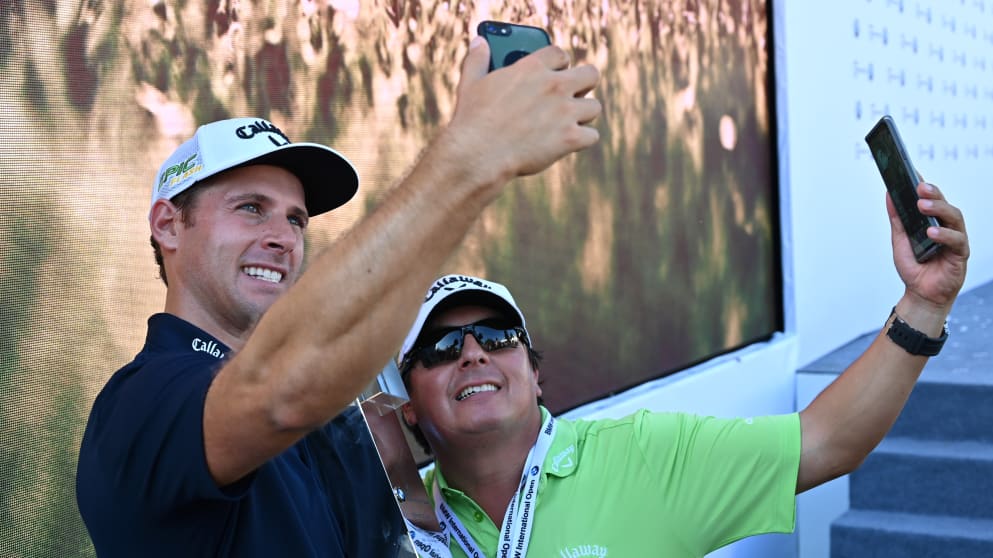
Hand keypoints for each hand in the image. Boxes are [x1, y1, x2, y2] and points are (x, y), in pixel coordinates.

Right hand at [443, 37, 601, 182]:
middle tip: (572, 96)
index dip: (559, 64)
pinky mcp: (570, 138)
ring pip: (594, 107)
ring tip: (569, 122)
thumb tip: (479, 43)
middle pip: (591, 74)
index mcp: (533, 68)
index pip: (560, 54)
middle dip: (584, 85)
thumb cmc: (472, 120)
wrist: (478, 154)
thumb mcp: (470, 83)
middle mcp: (555, 86)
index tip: (556, 72)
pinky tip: (570, 143)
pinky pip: (592, 135)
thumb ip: (478, 59)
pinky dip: (582, 140)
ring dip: (584, 114)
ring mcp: (565, 112)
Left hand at [888, 182, 968, 310]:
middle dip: (933, 193)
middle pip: (944, 204)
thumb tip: (889, 194)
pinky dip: (944, 235)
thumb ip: (897, 218)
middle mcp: (946, 226)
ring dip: (939, 210)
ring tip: (923, 206)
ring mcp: (955, 238)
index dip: (924, 185)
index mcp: (933, 221)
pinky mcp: (960, 253)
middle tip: (920, 187)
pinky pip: (957, 240)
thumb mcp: (899, 239)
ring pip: (954, 218)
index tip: (913, 172)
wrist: (921, 293)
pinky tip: (931, 233)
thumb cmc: (914, 266)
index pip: (931, 199)